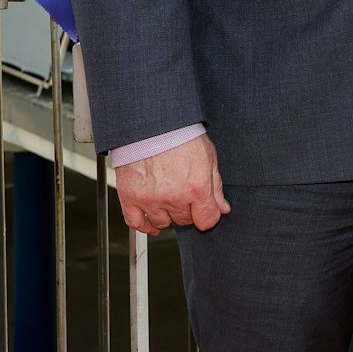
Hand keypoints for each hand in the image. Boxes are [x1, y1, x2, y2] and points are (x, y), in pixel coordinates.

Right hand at [115, 135, 229, 234]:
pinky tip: (151, 221)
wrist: (152, 126)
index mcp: (197, 187)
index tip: (206, 212)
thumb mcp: (209, 158)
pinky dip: (145, 225)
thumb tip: (222, 208)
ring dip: (167, 215)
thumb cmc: (181, 136)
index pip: (207, 220)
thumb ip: (216, 187)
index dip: (209, 216)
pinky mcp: (130, 198)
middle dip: (188, 211)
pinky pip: (136, 223)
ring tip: (168, 199)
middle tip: (184, 195)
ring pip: (163, 223)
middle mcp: (174, 197)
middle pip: (185, 221)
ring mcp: (150, 199)